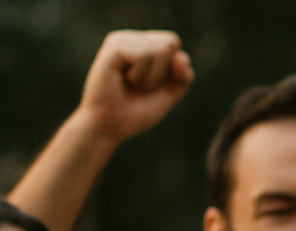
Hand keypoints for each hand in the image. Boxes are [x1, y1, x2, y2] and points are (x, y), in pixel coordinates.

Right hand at [77, 30, 192, 142]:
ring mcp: (121, 40)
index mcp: (145, 45)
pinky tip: (124, 79)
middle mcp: (132, 39)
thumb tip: (181, 57)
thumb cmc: (136, 111)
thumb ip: (183, 76)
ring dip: (150, 77)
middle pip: (170, 42)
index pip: (173, 42)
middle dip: (162, 72)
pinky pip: (142, 55)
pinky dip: (139, 75)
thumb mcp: (169, 94)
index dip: (175, 67)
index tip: (155, 85)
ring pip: (158, 49)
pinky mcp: (113, 47)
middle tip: (141, 85)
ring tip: (132, 83)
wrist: (111, 126)